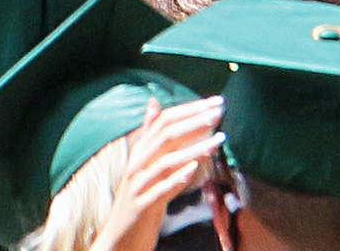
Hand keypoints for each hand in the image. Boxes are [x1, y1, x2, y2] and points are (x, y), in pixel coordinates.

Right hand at [89, 96, 225, 250]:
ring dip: (193, 148)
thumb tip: (153, 102)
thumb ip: (150, 135)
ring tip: (217, 140)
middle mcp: (137, 163)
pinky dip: (175, 178)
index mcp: (140, 151)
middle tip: (219, 112)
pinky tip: (193, 169)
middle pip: (165, 134)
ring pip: (165, 160)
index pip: (164, 120)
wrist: (119, 238)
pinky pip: (158, 189)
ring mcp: (137, 185)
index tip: (216, 102)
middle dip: (194, 121)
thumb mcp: (144, 164)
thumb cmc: (138, 198)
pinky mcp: (140, 206)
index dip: (190, 109)